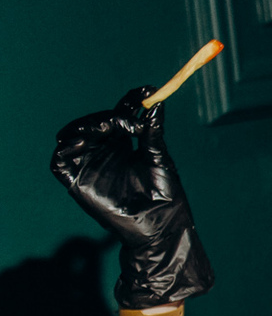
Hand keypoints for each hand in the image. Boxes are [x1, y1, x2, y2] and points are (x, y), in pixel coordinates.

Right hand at [49, 86, 213, 308]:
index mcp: (125, 146)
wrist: (162, 227)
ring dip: (88, 126)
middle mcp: (105, 153)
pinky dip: (68, 147)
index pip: (119, 116)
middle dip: (109, 115)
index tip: (144, 89)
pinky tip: (88, 141)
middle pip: (95, 122)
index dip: (128, 101)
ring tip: (111, 126)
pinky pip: (60, 161)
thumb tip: (156, 102)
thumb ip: (152, 132)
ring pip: (74, 136)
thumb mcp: (160, 158)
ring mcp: (90, 166)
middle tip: (128, 117)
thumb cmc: (166, 196)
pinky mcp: (78, 182)